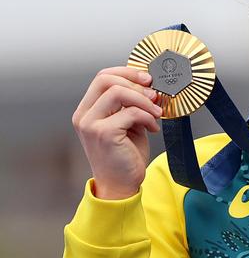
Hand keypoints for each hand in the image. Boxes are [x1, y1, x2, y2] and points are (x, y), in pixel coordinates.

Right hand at [72, 67, 162, 199]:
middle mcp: (84, 115)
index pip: (102, 77)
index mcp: (88, 109)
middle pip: (107, 80)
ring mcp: (90, 125)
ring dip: (144, 100)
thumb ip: (132, 103)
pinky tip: (153, 127)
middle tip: (154, 95)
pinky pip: (130, 112)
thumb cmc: (125, 153)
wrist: (121, 184)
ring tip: (156, 113)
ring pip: (118, 92)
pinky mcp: (103, 134)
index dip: (127, 72)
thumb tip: (150, 84)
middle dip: (136, 83)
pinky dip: (147, 117)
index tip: (147, 79)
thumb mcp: (128, 121)